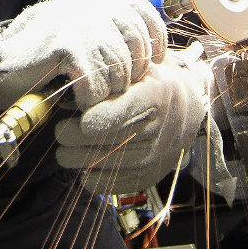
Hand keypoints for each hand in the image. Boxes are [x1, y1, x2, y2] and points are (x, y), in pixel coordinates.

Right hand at [0, 0, 166, 115]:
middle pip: (136, 45)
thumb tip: (155, 48)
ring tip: (90, 95)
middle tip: (111, 88)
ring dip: (107, 90)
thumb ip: (113, 31)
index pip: (144, 13)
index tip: (153, 63)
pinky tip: (78, 100)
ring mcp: (78, 24)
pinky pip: (97, 83)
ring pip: (119, 68)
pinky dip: (89, 99)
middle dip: (130, 74)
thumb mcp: (83, 32)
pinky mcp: (67, 46)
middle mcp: (90, 4)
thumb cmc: (44, 56)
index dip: (154, 42)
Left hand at [54, 42, 211, 193]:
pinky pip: (107, 184)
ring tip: (64, 146)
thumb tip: (76, 77)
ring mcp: (153, 158)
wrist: (188, 109)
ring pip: (99, 163)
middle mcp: (157, 130)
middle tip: (60, 129)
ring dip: (73, 157)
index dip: (91, 118)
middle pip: (101, 141)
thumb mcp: (139, 63)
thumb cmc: (152, 80)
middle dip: (71, 136)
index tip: (79, 115)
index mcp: (155, 95)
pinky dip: (88, 175)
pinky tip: (84, 161)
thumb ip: (112, 68)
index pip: (117, 114)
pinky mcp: (146, 178)